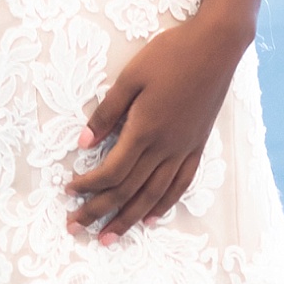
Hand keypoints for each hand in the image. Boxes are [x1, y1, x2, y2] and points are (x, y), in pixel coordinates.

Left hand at [64, 15, 249, 242]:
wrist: (215, 47)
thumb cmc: (169, 54)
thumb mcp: (131, 76)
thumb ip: (107, 112)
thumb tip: (83, 144)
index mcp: (144, 129)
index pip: (111, 171)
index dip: (88, 185)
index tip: (68, 191)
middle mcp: (164, 147)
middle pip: (128, 190)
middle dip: (99, 211)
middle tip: (76, 227)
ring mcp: (184, 150)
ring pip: (153, 195)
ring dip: (129, 218)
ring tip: (109, 236)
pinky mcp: (197, 146)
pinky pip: (180, 186)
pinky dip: (163, 205)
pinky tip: (150, 217)